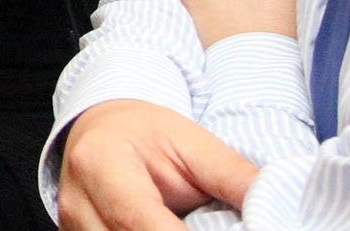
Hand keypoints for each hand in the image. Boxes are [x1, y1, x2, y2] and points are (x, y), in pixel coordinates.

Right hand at [58, 100, 257, 229]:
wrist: (103, 128)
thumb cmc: (147, 134)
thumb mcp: (194, 144)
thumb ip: (235, 179)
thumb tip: (278, 208)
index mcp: (100, 162)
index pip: (140, 221)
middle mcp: (77, 201)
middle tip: (213, 230)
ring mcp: (71, 228)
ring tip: (198, 229)